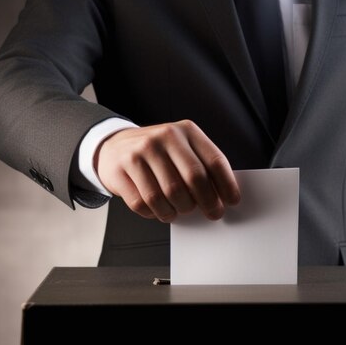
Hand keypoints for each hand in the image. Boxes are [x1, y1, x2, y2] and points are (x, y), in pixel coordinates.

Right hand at [96, 119, 240, 222]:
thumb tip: (222, 197)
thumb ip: (201, 166)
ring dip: (178, 211)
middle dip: (207, 202)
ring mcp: (140, 152)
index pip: (214, 160)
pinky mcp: (120, 170)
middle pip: (194, 179)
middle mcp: (163, 137)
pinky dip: (154, 213)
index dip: (226, 185)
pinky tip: (158, 210)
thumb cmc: (157, 153)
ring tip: (179, 211)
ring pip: (168, 195)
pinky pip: (143, 203)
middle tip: (212, 213)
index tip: (232, 201)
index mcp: (185, 131)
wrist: (113, 147)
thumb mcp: (181, 148)